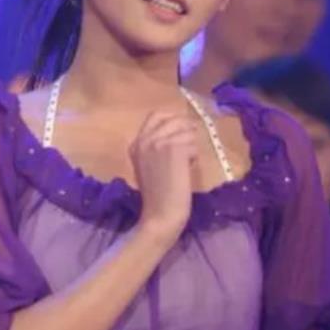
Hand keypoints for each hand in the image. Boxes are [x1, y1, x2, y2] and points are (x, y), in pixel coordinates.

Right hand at [130, 110, 199, 244]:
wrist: (161, 214)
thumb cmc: (156, 196)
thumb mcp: (146, 166)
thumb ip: (154, 147)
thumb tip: (178, 132)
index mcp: (135, 143)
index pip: (156, 116)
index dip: (173, 120)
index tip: (182, 131)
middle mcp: (145, 139)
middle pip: (173, 119)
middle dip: (185, 129)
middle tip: (190, 145)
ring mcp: (159, 142)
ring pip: (186, 131)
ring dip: (191, 145)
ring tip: (186, 163)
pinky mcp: (175, 149)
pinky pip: (192, 144)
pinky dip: (194, 156)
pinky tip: (188, 168)